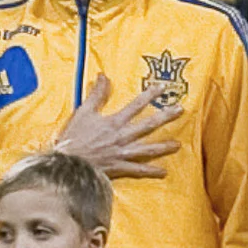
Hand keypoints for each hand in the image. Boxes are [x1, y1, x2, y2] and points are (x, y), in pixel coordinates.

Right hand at [50, 79, 173, 179]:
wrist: (67, 162)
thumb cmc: (74, 137)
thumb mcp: (83, 112)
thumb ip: (96, 94)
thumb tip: (103, 76)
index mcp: (114, 122)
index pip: (136, 105)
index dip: (150, 95)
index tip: (163, 88)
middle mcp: (122, 136)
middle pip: (148, 124)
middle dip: (166, 117)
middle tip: (180, 110)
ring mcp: (122, 153)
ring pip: (148, 148)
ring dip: (164, 146)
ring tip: (178, 144)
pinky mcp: (119, 167)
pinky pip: (138, 169)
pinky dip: (151, 171)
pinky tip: (163, 171)